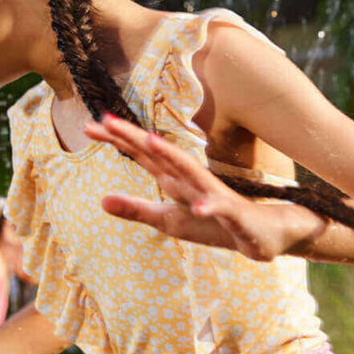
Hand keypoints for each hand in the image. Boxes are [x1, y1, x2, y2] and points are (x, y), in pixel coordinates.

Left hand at [84, 115, 323, 260]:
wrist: (262, 234)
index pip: (142, 157)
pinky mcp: (233, 214)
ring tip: (150, 141)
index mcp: (174, 181)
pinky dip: (209, 206)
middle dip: (133, 138)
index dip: (118, 141)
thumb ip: (136, 210)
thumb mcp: (168, 221)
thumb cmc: (213, 224)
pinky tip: (198, 206)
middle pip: (159, 156)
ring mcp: (213, 195)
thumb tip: (100, 200)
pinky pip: (220, 209)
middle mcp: (191, 181)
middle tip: (105, 119)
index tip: (90, 126)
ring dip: (171, 157)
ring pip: (190, 173)